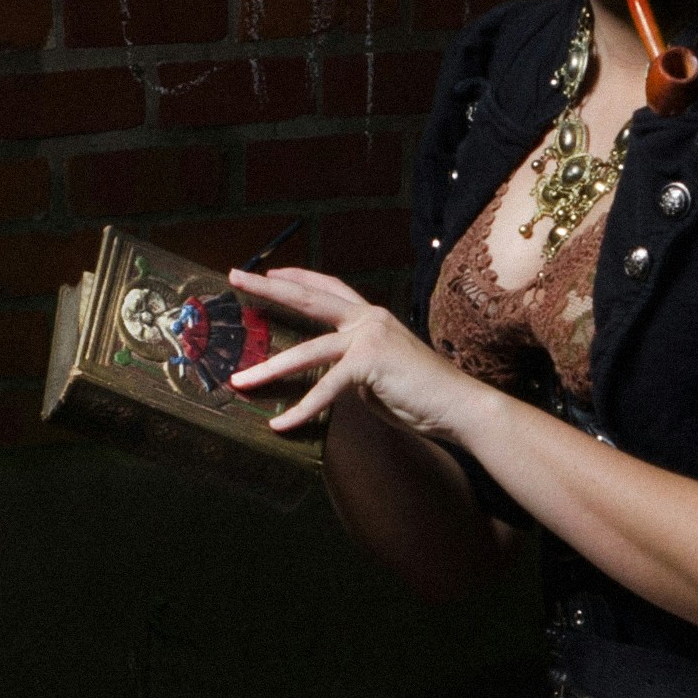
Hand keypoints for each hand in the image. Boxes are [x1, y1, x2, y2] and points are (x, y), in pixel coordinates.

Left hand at [227, 264, 487, 444]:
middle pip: (310, 298)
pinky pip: (325, 388)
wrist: (460, 406)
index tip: (271, 272)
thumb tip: (333, 379)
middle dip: (269, 287)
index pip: (330, 288)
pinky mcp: (369, 363)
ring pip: (307, 350)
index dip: (299, 277)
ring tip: (239, 379)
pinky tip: (281, 425)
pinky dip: (301, 410)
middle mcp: (369, 319)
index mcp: (373, 317)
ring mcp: (369, 337)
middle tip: (237, 276)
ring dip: (268, 368)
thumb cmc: (424, 395)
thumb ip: (354, 367)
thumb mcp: (380, 373)